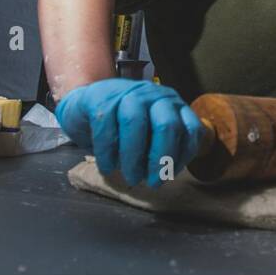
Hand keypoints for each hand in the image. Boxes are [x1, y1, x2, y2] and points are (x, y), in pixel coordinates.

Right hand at [55, 78, 204, 187]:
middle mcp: (153, 94)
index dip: (183, 156)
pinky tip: (107, 167)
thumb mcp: (149, 135)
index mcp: (171, 105)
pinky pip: (105, 124)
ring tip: (131, 178)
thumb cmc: (122, 126)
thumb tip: (166, 173)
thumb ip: (162, 148)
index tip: (169, 175)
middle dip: (161, 159)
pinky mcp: (99, 96)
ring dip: (134, 157)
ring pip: (135, 122)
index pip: (190, 129)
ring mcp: (126, 92)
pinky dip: (107, 152)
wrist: (84, 105)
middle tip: (153, 183)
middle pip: (166, 125)